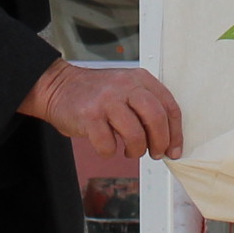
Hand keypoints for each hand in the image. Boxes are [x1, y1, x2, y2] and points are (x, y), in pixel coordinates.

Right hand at [23, 59, 185, 162]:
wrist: (58, 86)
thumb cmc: (96, 94)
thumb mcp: (125, 88)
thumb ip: (145, 107)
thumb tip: (166, 140)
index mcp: (140, 78)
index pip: (169, 106)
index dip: (175, 133)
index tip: (174, 149)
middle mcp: (125, 85)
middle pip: (156, 118)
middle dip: (160, 142)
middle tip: (156, 153)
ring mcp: (107, 100)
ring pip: (135, 135)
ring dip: (136, 151)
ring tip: (130, 151)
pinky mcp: (89, 116)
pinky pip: (108, 145)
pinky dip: (110, 152)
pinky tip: (107, 146)